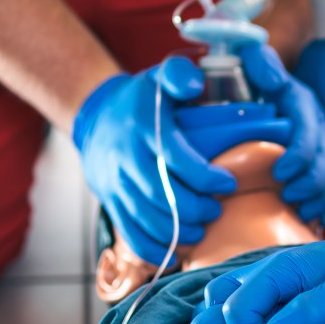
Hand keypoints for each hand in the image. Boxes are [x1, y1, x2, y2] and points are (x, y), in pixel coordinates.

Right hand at [73, 57, 235, 264]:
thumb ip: (179, 75)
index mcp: (143, 125)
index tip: (228, 183)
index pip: (174, 156)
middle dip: (194, 208)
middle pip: (161, 193)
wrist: (96, 117)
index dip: (204, 175)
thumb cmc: (142, 100)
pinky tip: (174, 249)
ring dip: (177, 231)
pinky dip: (153, 247)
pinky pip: (129, 231)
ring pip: (146, 217)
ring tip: (200, 229)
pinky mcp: (110, 199)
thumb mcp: (159, 76)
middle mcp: (125, 155)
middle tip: (217, 209)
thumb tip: (195, 85)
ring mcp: (114, 181)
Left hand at [240, 44, 324, 226]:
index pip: (310, 134)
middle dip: (309, 183)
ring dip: (318, 199)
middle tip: (287, 196)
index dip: (300, 156)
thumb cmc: (250, 75)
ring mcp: (321, 148)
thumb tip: (274, 80)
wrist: (257, 82)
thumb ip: (260, 62)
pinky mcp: (320, 166)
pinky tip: (313, 222)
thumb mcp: (253, 59)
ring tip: (299, 211)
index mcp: (303, 105)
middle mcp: (317, 128)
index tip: (279, 172)